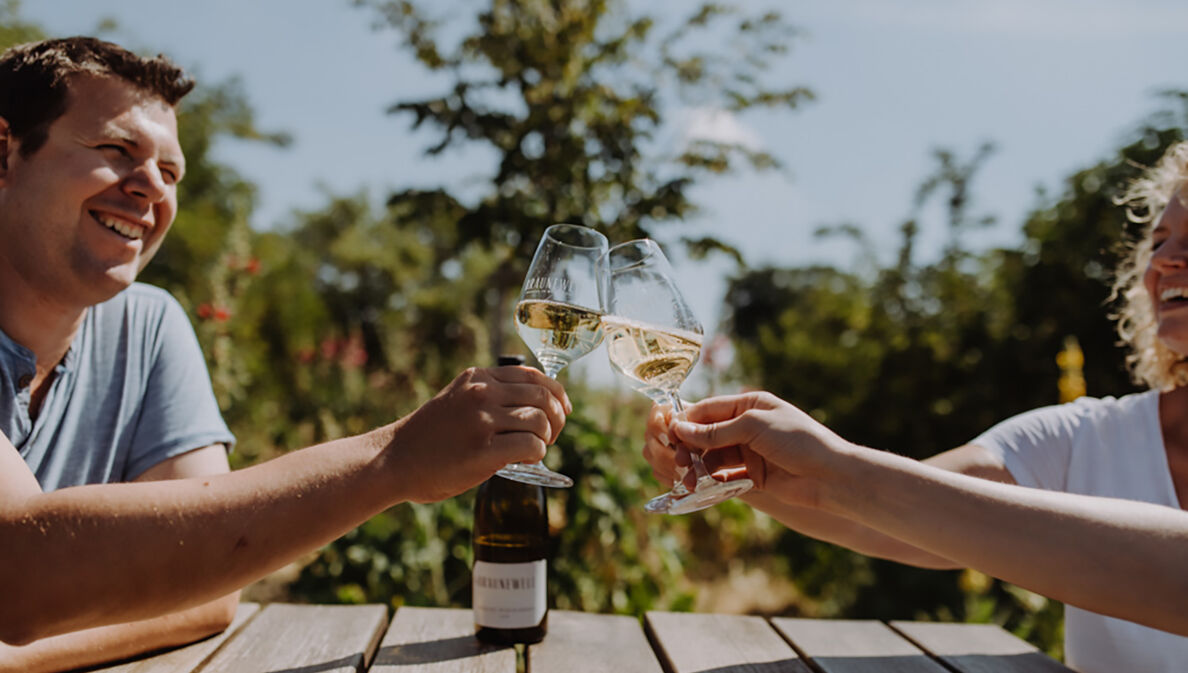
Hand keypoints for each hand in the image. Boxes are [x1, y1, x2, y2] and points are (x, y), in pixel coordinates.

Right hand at [389, 366, 570, 501]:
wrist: (394, 460)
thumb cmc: (428, 437)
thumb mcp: (457, 400)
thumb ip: (489, 396)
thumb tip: (535, 405)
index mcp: (477, 378)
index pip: (533, 376)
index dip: (556, 392)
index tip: (563, 409)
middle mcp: (481, 393)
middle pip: (543, 397)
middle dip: (557, 418)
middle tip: (551, 435)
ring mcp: (482, 420)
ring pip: (540, 421)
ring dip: (546, 438)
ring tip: (535, 449)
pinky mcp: (483, 451)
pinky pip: (531, 446)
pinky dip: (537, 455)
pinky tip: (525, 461)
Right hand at [668, 391, 854, 506]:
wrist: (830, 476)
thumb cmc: (798, 441)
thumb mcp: (754, 428)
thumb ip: (716, 431)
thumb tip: (680, 429)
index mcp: (749, 406)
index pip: (708, 409)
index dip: (687, 421)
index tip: (669, 433)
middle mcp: (747, 427)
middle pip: (706, 435)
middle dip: (690, 446)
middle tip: (679, 460)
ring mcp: (749, 452)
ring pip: (711, 457)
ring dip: (698, 466)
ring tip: (689, 478)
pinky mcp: (752, 476)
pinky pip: (723, 476)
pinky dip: (710, 481)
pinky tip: (702, 486)